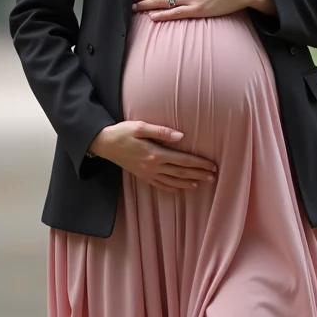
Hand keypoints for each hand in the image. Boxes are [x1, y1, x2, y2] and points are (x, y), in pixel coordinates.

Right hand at [89, 121, 216, 193]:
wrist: (103, 143)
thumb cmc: (122, 132)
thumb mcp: (141, 127)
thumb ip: (161, 132)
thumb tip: (181, 136)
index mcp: (155, 154)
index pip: (182, 160)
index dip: (199, 163)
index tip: (212, 165)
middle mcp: (153, 167)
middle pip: (181, 173)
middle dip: (198, 174)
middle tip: (213, 176)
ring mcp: (147, 174)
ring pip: (172, 181)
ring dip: (188, 183)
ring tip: (202, 183)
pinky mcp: (142, 176)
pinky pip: (160, 186)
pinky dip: (172, 188)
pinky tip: (180, 189)